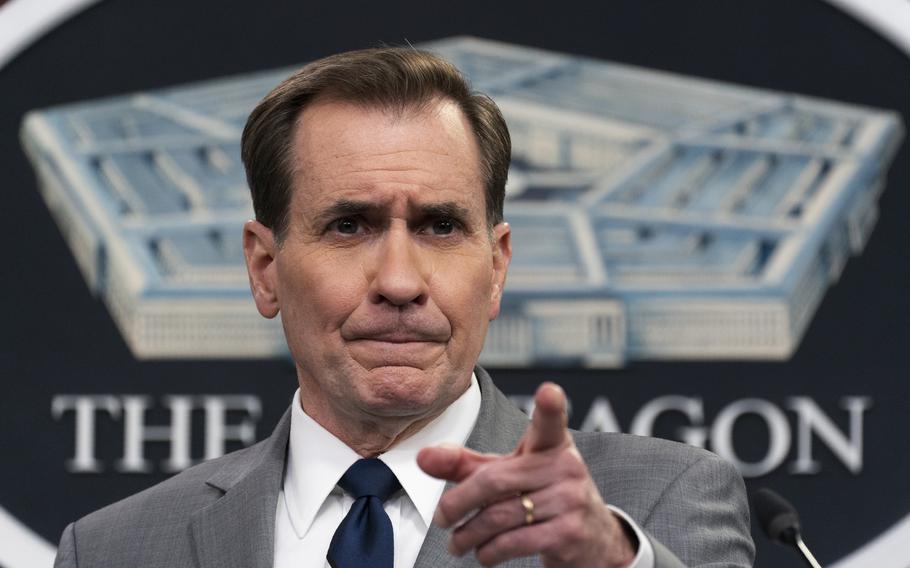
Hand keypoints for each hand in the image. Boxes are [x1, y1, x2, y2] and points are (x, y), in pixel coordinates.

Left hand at [417, 383, 636, 567]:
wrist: (594, 540)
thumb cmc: (543, 496)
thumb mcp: (509, 474)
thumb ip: (466, 465)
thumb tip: (424, 457)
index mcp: (552, 445)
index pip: (550, 423)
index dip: (551, 407)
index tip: (549, 392)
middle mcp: (566, 467)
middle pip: (495, 480)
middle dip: (458, 503)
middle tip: (441, 518)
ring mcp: (570, 501)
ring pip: (500, 516)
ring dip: (468, 534)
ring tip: (456, 542)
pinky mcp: (569, 534)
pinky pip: (514, 542)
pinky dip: (489, 552)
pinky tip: (482, 554)